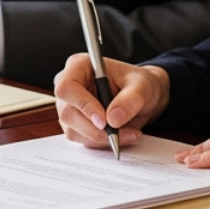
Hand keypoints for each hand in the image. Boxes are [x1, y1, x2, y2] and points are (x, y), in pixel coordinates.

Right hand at [54, 54, 169, 149]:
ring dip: (101, 138)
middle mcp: (69, 87)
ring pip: (74, 131)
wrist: (142, 98)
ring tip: (128, 133)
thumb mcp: (142, 86)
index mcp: (79, 66)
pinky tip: (120, 135)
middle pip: (68, 113)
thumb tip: (113, 118)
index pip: (67, 87)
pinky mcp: (75, 125)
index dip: (83, 105)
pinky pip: (82, 140)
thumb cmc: (138, 84)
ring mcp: (69, 107)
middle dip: (95, 129)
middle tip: (120, 133)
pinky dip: (102, 142)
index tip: (104, 121)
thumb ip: (130, 99)